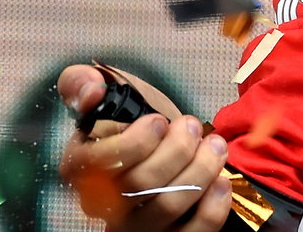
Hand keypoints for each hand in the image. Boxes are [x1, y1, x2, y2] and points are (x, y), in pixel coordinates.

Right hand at [57, 65, 233, 231]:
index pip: (103, 164)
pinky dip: (213, 205)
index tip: (159, 121)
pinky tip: (221, 180)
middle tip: (192, 126)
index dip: (138, 140)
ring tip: (215, 145)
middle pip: (140, 184)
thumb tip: (90, 89)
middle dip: (177, 149)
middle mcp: (103, 204)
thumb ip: (84, 84)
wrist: (165, 147)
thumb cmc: (135, 121)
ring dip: (201, 169)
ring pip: (168, 207)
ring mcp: (136, 225)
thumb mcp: (110, 96)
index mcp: (80, 169)